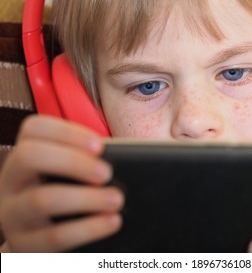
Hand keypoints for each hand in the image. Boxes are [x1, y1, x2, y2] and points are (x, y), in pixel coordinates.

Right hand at [0, 115, 123, 251]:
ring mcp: (12, 213)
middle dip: (73, 161)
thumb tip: (118, 159)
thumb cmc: (67, 194)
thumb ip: (86, 161)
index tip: (100, 146)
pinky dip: (89, 228)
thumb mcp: (69, 174)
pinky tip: (112, 221)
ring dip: (86, 198)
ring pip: (42, 199)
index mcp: (25, 155)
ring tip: (117, 199)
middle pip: (30, 156)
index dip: (68, 133)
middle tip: (107, 173)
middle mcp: (11, 180)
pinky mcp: (23, 244)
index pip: (34, 129)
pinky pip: (55, 236)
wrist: (42, 238)